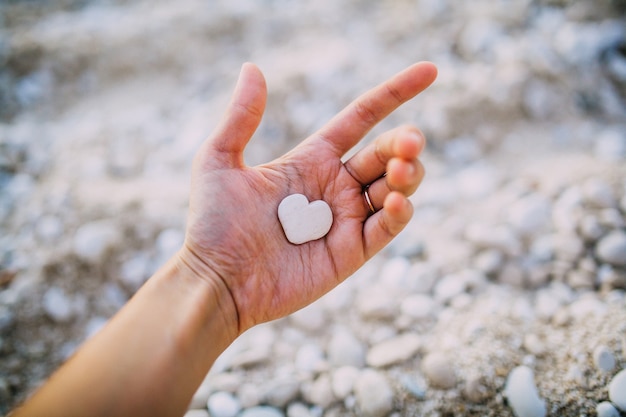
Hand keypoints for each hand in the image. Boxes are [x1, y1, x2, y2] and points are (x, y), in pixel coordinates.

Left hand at [180, 62, 436, 333]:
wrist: (216, 281)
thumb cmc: (212, 224)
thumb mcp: (218, 160)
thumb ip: (241, 116)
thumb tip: (252, 67)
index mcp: (312, 159)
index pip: (363, 117)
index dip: (395, 93)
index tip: (430, 71)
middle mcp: (334, 185)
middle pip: (385, 153)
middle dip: (405, 143)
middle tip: (409, 143)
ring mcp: (345, 219)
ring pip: (395, 187)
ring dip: (407, 174)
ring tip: (399, 170)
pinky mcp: (352, 251)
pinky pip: (387, 227)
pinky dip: (399, 211)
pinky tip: (394, 201)